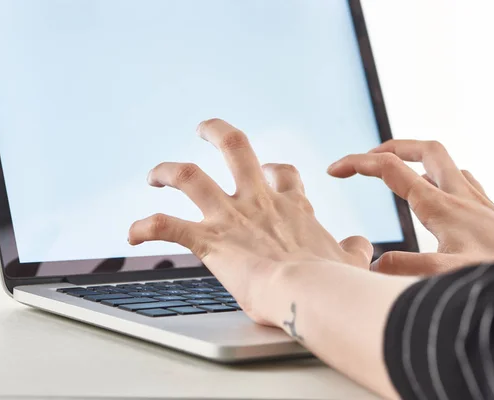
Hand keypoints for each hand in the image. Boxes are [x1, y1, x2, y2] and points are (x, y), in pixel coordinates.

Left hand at [128, 119, 372, 323]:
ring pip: (189, 176)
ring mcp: (232, 217)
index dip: (275, 170)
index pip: (283, 173)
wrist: (313, 294)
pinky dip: (145, 227)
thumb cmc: (332, 281)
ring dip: (166, 171)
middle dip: (216, 131)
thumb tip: (362, 244)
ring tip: (154, 175)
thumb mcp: (351, 260)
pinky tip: (131, 233)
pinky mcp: (210, 241)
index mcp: (291, 205)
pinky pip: (167, 226)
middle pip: (235, 146)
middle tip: (202, 128)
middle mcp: (258, 200)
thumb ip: (355, 249)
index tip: (270, 174)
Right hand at [328, 140, 493, 274]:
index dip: (357, 164)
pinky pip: (456, 178)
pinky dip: (436, 176)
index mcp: (439, 206)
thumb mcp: (449, 274)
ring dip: (413, 159)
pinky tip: (433, 194)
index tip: (333, 169)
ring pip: (441, 161)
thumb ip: (409, 267)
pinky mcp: (485, 209)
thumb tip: (374, 263)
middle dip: (390, 146)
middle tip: (368, 159)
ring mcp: (474, 199)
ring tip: (393, 172)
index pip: (390, 169)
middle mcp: (457, 194)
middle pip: (422, 149)